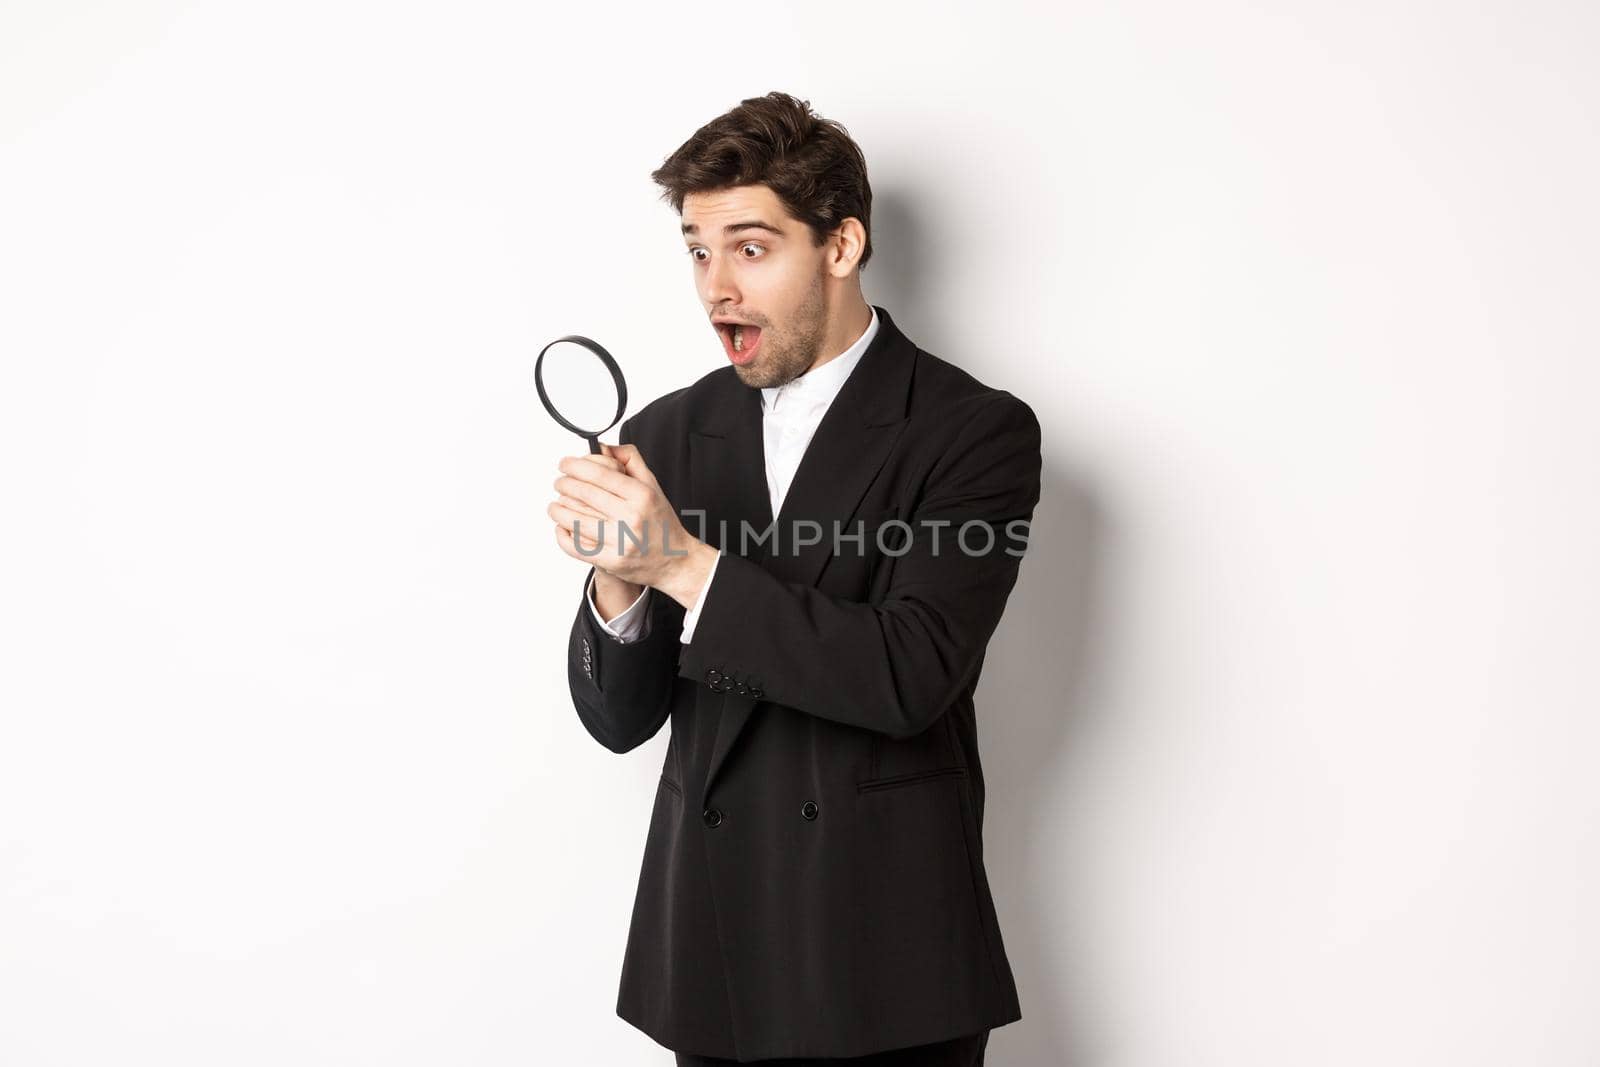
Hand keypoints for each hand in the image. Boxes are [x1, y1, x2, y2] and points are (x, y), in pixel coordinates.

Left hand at [549, 442, 717, 606]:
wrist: (674, 561)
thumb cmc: (660, 523)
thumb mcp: (652, 486)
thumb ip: (630, 461)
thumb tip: (602, 448)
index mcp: (642, 496)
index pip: (600, 474)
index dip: (576, 466)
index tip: (565, 464)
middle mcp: (631, 518)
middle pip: (585, 494)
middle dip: (564, 484)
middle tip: (560, 482)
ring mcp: (620, 541)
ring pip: (575, 519)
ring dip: (558, 509)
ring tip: (556, 505)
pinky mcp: (611, 561)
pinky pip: (576, 546)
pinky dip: (562, 535)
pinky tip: (562, 526)